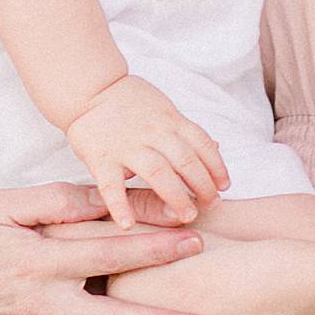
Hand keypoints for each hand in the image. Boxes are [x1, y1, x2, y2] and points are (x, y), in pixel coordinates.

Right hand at [65, 76, 228, 226]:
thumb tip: (217, 148)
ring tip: (187, 216)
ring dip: (176, 196)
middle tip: (211, 206)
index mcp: (170, 120)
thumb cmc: (131, 103)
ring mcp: (127, 146)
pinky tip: (128, 225)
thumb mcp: (165, 109)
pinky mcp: (102, 158)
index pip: (202, 144)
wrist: (90, 89)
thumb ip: (187, 131)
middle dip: (203, 186)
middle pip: (185, 161)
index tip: (224, 187)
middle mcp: (153, 133)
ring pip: (158, 173)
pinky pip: (111, 185)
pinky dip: (120, 206)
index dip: (217, 166)